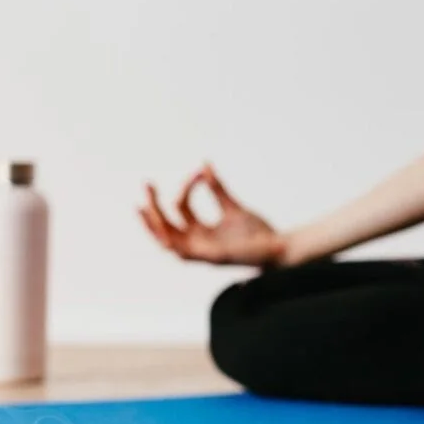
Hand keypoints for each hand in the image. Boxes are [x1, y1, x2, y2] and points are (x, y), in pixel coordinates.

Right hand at [137, 164, 287, 266]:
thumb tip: (203, 165)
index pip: (180, 208)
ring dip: (153, 225)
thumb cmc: (257, 233)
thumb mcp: (233, 207)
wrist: (279, 248)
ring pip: (166, 242)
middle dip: (153, 206)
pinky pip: (184, 253)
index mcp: (201, 232)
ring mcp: (202, 252)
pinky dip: (172, 242)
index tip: (198, 171)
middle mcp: (197, 243)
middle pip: (165, 226)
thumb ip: (217, 189)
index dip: (185, 187)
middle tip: (146, 183)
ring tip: (144, 205)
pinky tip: (165, 228)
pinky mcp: (211, 258)